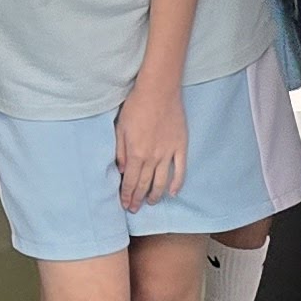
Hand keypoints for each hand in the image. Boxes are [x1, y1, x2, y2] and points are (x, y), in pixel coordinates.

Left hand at [115, 74, 189, 211]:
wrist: (159, 91)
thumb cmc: (136, 106)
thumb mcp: (120, 128)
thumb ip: (120, 151)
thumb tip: (121, 170)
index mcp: (135, 153)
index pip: (130, 180)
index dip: (127, 194)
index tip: (125, 204)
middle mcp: (152, 157)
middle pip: (145, 184)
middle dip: (138, 199)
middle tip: (135, 209)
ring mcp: (168, 153)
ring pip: (162, 181)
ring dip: (155, 195)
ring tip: (151, 203)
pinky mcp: (181, 147)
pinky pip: (180, 170)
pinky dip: (177, 183)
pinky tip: (173, 193)